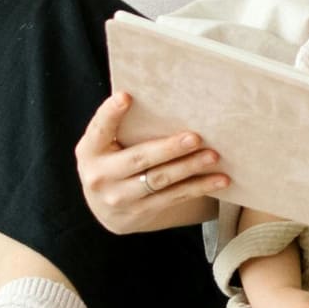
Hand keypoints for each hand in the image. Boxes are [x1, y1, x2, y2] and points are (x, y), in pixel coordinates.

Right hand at [76, 86, 228, 236]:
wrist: (104, 207)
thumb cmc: (111, 159)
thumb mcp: (104, 144)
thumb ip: (119, 126)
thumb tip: (157, 95)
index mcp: (89, 151)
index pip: (100, 129)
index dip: (111, 113)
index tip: (126, 96)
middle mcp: (100, 176)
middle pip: (139, 159)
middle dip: (169, 148)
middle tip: (195, 137)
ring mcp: (120, 198)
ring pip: (160, 180)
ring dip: (189, 167)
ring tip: (212, 156)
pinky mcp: (140, 212)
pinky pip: (174, 198)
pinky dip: (198, 187)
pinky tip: (219, 179)